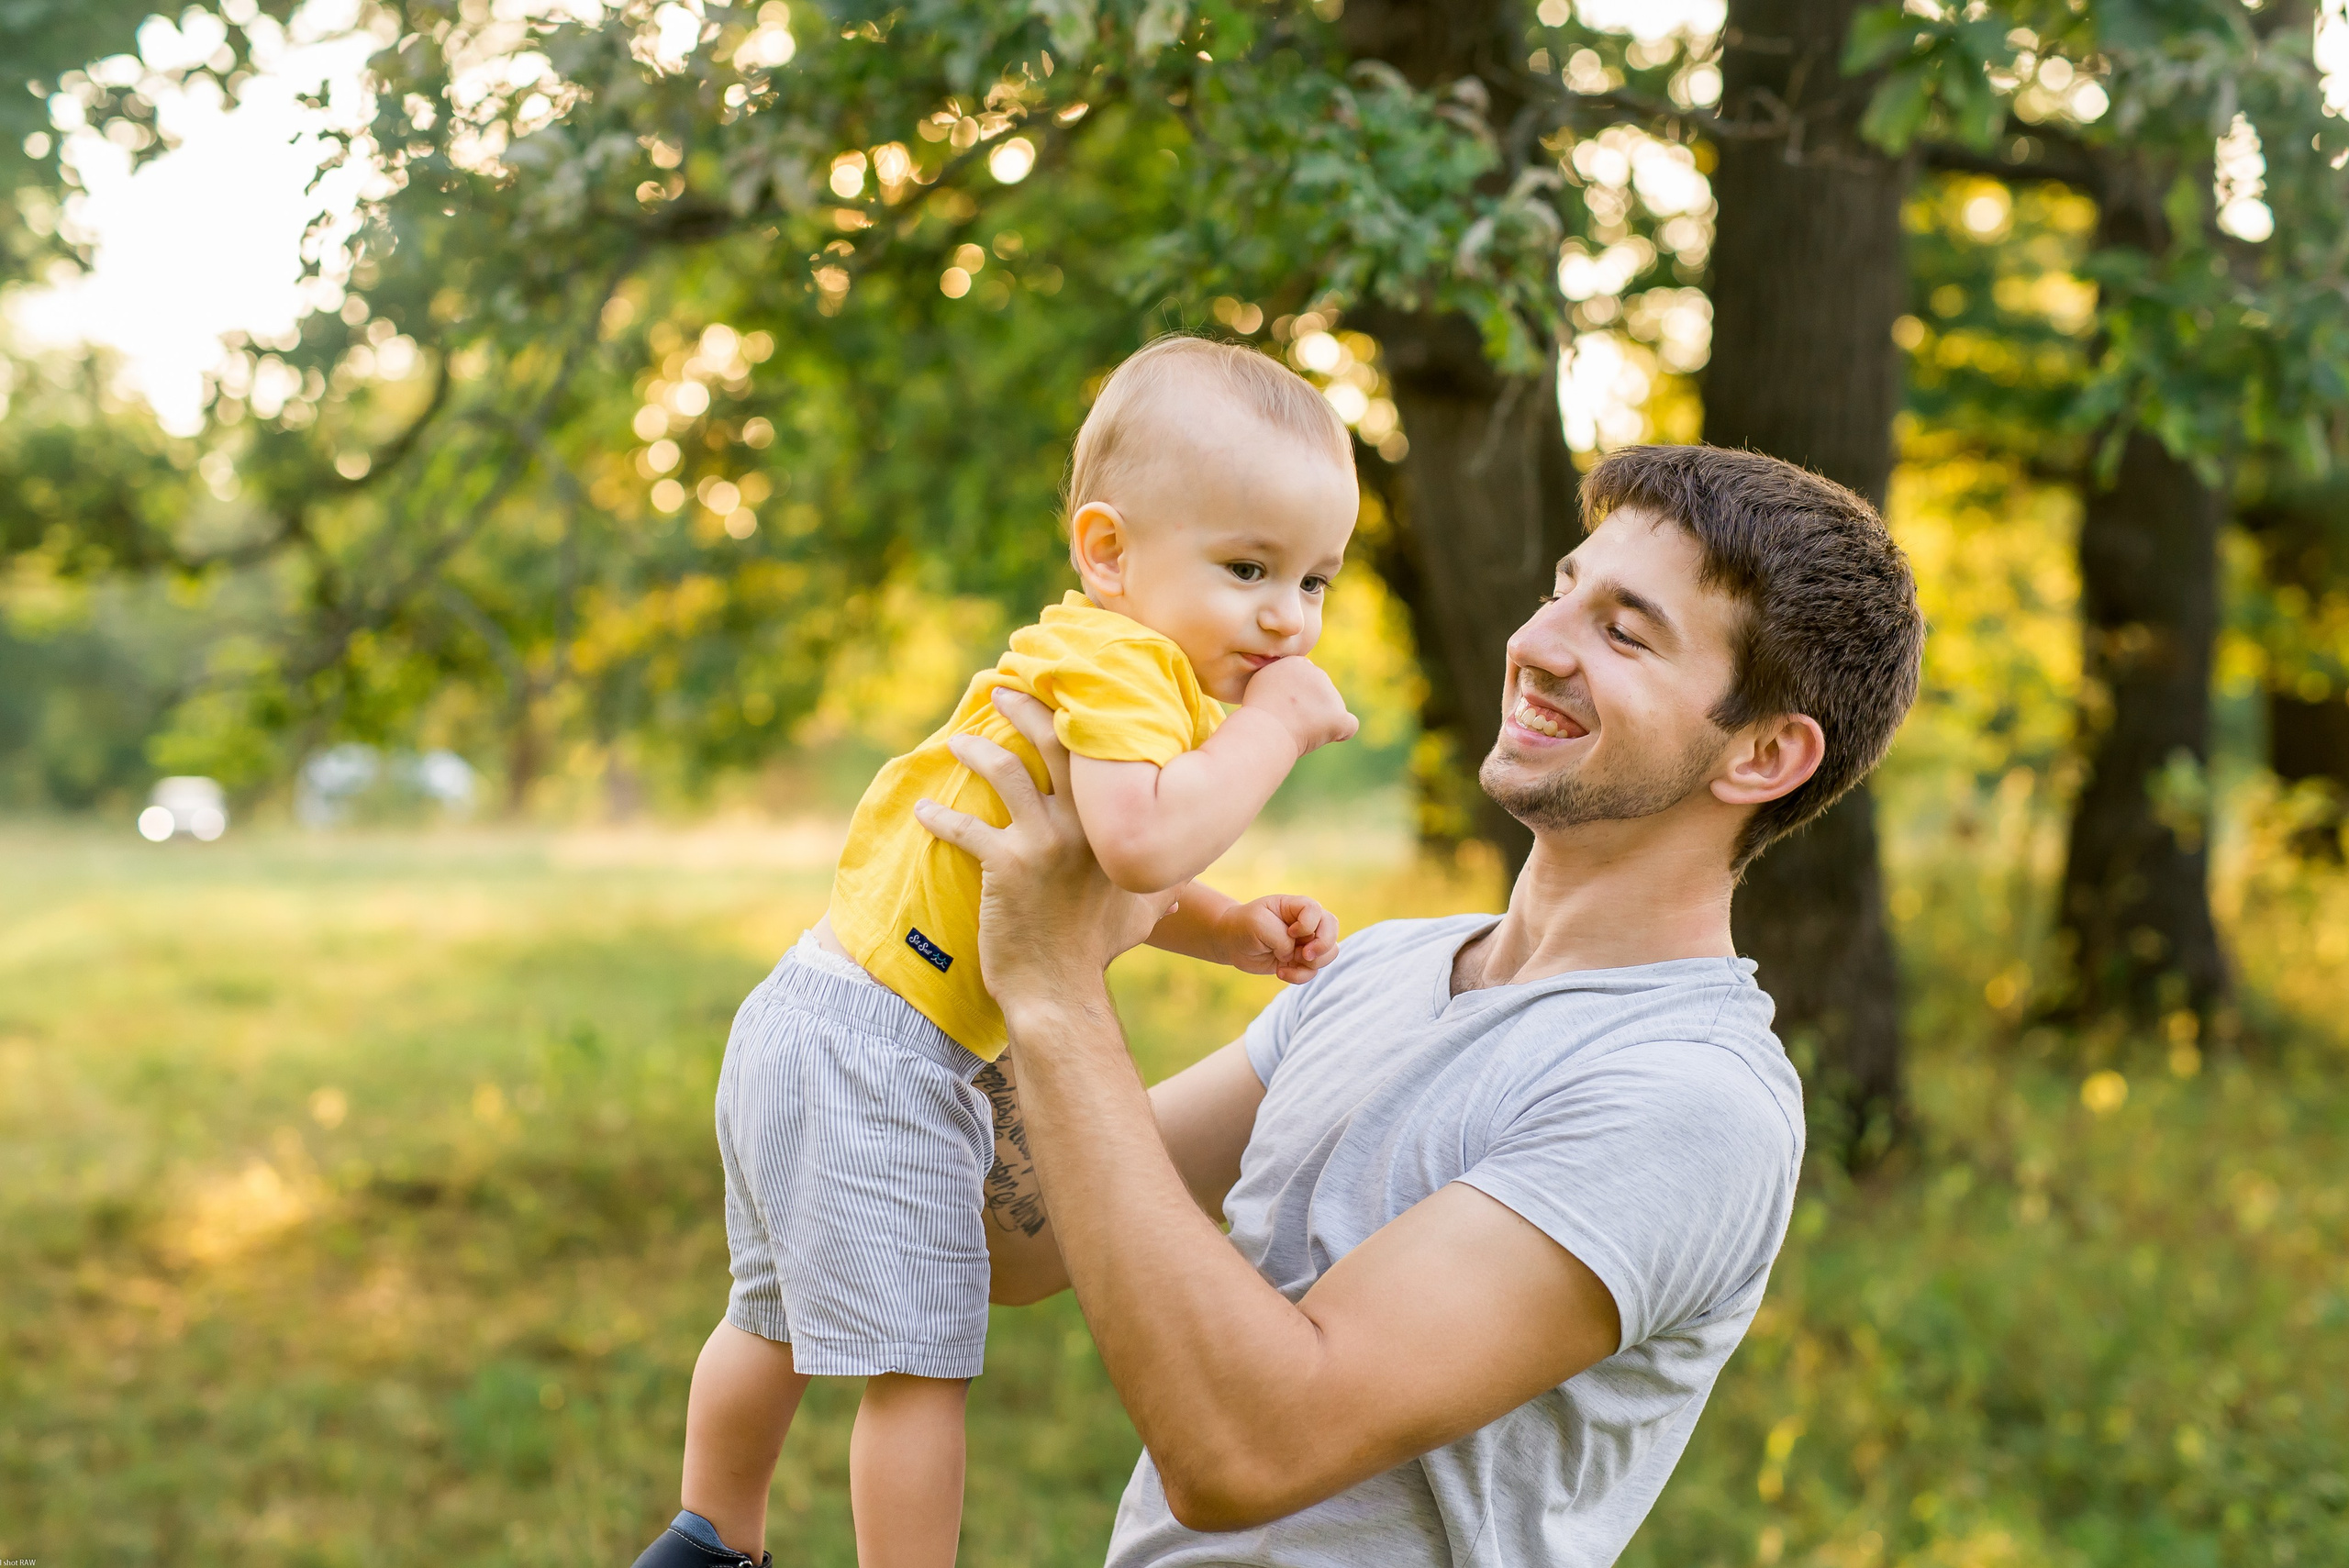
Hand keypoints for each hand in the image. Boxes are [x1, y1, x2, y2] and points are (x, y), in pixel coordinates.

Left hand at [915, 690, 1179, 1010]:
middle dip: (1026, 709)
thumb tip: (1183, 874)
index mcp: (1115, 827)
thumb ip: (1165, 881)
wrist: (1059, 990)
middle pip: (1054, 744)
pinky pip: (966, 826)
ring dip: (977, 751)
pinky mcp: (1005, 865)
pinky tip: (924, 811)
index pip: (1102, 755)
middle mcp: (1085, 825)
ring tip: (957, 743)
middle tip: (1002, 691)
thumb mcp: (1144, 909)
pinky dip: (940, 817)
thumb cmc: (1097, 950)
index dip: (1080, 718)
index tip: (1060, 693)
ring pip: (1006, 772)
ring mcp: (1045, 842)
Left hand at [1218, 894, 1340, 984]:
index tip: (1290, 932)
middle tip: (1303, 955)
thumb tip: (1294, 956)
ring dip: (1310, 964)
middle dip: (1322, 947)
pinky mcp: (1300, 961)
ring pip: (1328, 954)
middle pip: (1331, 931)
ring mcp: (1306, 942)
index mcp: (1298, 906)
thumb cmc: (1245, 925)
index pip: (1317, 911)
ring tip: (1287, 962)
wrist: (1232, 941)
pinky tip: (1280, 972)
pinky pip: (1313, 972)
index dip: (1308, 925)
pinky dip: (1299, 976)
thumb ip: (1282, 939)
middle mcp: (1307, 923)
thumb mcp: (1259, 924)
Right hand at [1240, 657, 1357, 757]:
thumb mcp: (1259, 684)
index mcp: (1296, 663)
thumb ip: (1278, 680)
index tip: (1281, 707)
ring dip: (1319, 721)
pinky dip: (1341, 732)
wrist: (1263, 730)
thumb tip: (1290, 688)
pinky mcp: (1338, 715)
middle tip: (1286, 721)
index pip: (1305, 679)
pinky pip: (1349, 725)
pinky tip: (1327, 737)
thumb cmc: (1255, 714)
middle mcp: (1317, 673)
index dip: (1296, 696)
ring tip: (1296, 730)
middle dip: (1308, 707)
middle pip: (1320, 693)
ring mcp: (1330, 694)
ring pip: (1332, 710)